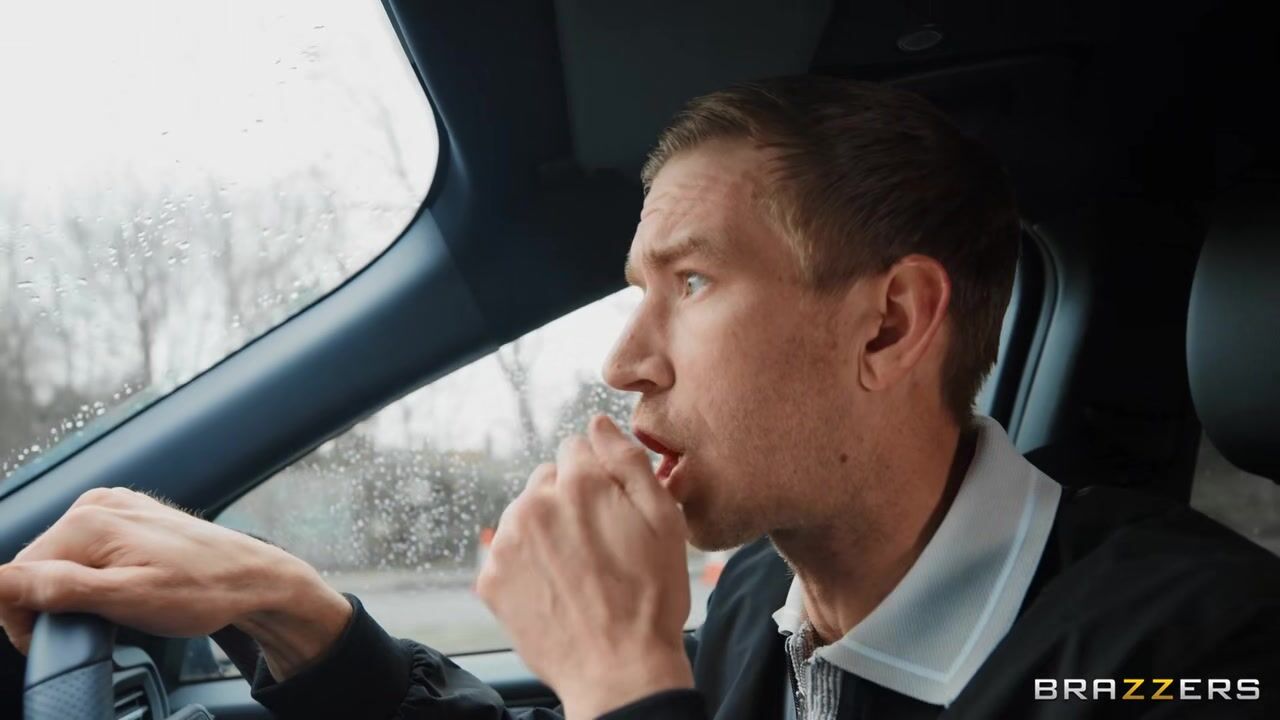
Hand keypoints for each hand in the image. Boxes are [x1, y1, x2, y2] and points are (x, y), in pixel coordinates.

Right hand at [0, 487, 350, 679]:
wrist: (255, 580)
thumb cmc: (203, 591)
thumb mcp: (125, 599)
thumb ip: (57, 588)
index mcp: (88, 521)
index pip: (16, 575)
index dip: (26, 617)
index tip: (56, 638)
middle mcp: (98, 504)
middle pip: (38, 565)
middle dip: (53, 602)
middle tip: (99, 624)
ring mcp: (116, 507)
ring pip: (63, 560)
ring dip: (75, 591)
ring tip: (118, 606)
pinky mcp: (130, 517)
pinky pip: (89, 551)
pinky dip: (95, 576)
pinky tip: (125, 588)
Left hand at [476, 415, 693, 719]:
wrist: (619, 671)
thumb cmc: (651, 597)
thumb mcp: (664, 520)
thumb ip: (628, 461)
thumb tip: (598, 423)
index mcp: (580, 484)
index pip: (576, 447)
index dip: (599, 476)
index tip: (611, 508)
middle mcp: (533, 504)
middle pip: (547, 480)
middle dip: (568, 500)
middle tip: (598, 545)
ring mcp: (506, 543)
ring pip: (525, 514)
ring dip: (546, 531)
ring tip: (577, 571)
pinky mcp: (489, 579)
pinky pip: (507, 553)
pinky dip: (526, 565)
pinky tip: (555, 589)